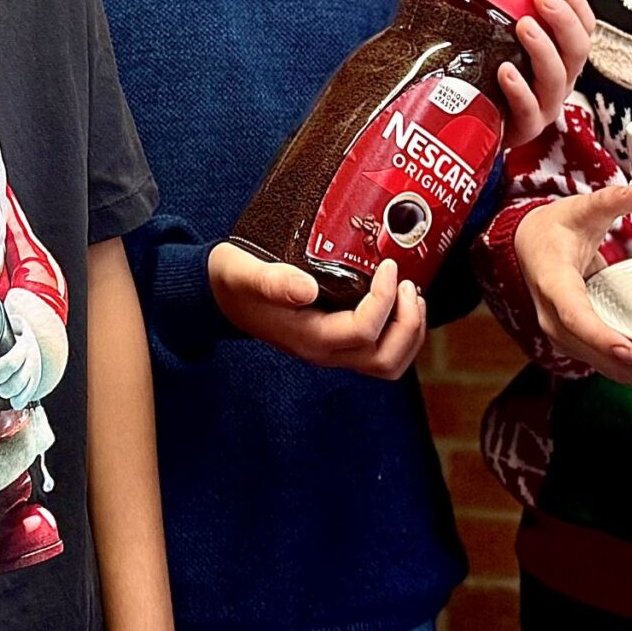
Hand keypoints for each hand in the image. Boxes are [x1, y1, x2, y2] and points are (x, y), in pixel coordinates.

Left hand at [0, 289, 68, 406]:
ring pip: (27, 384)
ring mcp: (34, 365)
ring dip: (12, 390)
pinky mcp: (34, 377)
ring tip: (2, 389)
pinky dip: (21, 398)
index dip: (3, 367)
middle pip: (22, 374)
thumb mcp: (1, 316)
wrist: (27, 332)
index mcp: (22, 336)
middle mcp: (30, 352)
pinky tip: (15, 400)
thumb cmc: (9, 326)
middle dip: (6, 382)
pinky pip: (31, 391)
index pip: (15, 355)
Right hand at [207, 246, 424, 378]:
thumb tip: (306, 288)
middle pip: (384, 360)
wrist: (220, 297)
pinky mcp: (337, 342)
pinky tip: (398, 300)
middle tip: (408, 285)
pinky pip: (379, 353)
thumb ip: (272, 281)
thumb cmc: (233, 281)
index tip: (388, 266)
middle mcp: (323, 352)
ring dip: (409, 333)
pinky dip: (399, 332)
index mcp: (307, 337)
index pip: (362, 332)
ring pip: (387, 363)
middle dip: (407, 324)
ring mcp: (332, 351)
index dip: (384, 301)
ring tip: (411, 295)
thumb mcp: (244, 272)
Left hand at [498, 0, 596, 143]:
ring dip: (543, 48)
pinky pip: (528, 110)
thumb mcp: (500, 42)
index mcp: (561, 58)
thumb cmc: (491, 80)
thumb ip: (498, 15)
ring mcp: (545, 106)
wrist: (474, 131)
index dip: (577, 4)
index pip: (583, 28)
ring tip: (524, 24)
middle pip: (577, 50)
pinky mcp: (524, 129)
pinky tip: (506, 71)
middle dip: (564, 20)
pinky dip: (520, 90)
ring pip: (556, 77)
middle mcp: (560, 81)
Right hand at [508, 185, 631, 392]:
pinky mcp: (577, 340)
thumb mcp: (577, 210)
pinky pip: (604, 362)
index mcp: (552, 282)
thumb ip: (607, 202)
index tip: (628, 351)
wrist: (526, 246)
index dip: (600, 336)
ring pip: (600, 364)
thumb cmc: (549, 231)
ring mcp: (563, 332)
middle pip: (592, 352)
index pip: (573, 315)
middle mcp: (553, 316)